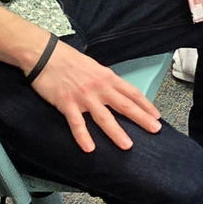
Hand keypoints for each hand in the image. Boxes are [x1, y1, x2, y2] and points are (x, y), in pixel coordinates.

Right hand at [30, 40, 161, 152]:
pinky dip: (83, 136)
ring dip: (116, 132)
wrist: (46, 56)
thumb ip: (107, 81)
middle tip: (155, 129)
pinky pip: (77, 123)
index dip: (146, 105)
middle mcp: (99, 88)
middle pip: (124, 105)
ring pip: (104, 117)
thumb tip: (118, 92)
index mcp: (108, 78)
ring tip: (127, 145)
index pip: (132, 93)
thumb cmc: (70, 61)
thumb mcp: (95, 68)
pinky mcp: (67, 104)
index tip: (156, 115)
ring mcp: (84, 96)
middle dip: (141, 118)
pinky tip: (89, 148)